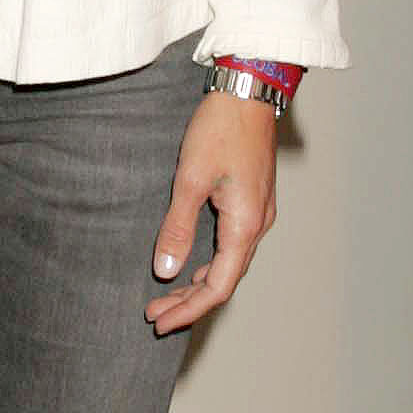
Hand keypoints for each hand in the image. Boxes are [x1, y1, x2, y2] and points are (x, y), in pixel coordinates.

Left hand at [144, 89, 276, 333]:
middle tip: (154, 313)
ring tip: (166, 295)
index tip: (160, 321)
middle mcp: (257, 226)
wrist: (249, 90)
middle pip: (224, 280)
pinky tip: (189, 264)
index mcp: (245, 225)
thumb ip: (178, 226)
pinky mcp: (252, 201)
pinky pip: (232, 247)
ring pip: (229, 264)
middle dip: (189, 302)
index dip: (189, 310)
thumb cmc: (221, 128)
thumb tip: (167, 270)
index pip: (217, 287)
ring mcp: (258, 214)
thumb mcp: (190, 178)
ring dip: (198, 284)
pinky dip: (209, 263)